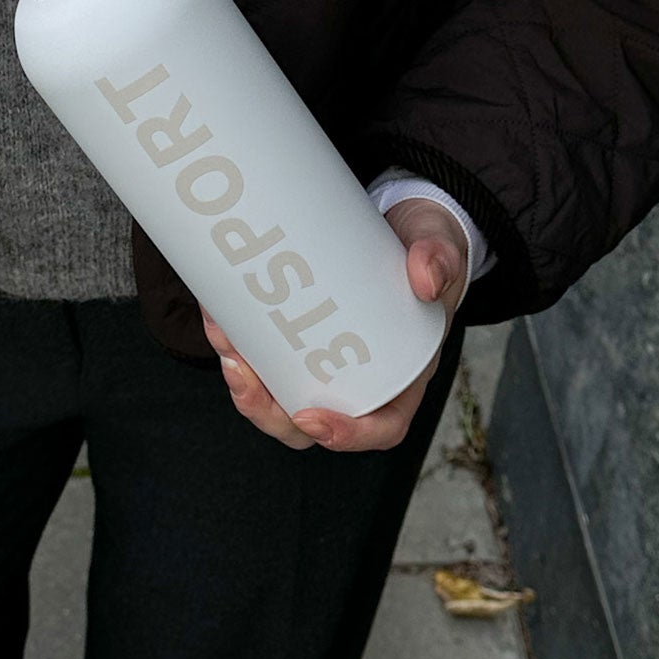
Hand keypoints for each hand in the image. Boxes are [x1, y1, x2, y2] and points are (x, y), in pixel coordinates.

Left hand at [199, 197, 468, 451]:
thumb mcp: (441, 245)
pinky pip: (263, 359)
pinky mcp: (298, 338)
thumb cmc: (428, 245)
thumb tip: (424, 277)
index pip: (380, 427)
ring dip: (242, 380)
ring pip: (277, 397)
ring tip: (222, 338)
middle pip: (309, 423)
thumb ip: (440, 258)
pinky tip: (216, 314)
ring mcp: (324, 363)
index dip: (345, 435)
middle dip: (267, 409)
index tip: (310, 417)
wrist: (401, 223)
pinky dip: (236, 344)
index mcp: (403, 375)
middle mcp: (360, 379)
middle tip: (240, 369)